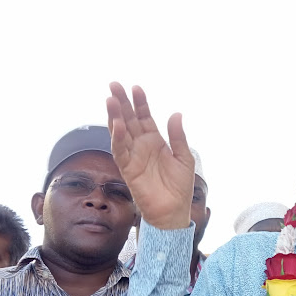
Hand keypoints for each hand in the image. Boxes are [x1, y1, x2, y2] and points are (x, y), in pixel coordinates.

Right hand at [106, 82, 194, 229]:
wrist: (174, 211)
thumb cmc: (180, 187)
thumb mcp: (184, 158)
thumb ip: (178, 137)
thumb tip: (176, 114)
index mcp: (155, 141)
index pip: (145, 117)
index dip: (140, 103)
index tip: (136, 87)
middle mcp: (142, 146)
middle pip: (129, 119)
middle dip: (122, 102)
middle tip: (114, 85)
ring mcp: (133, 156)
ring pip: (120, 132)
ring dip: (115, 116)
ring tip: (111, 99)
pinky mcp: (128, 169)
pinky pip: (120, 151)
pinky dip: (118, 138)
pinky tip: (118, 124)